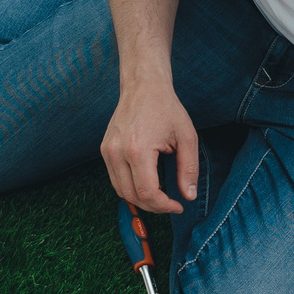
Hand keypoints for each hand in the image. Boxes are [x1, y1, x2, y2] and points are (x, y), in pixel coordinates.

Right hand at [102, 81, 198, 213]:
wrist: (143, 86)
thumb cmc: (166, 108)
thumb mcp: (187, 137)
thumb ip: (188, 169)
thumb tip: (188, 196)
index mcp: (137, 150)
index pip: (147, 192)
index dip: (163, 206)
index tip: (178, 206)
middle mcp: (117, 152)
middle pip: (131, 196)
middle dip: (153, 206)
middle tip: (171, 204)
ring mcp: (107, 151)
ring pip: (120, 190)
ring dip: (141, 200)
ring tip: (160, 197)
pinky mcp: (104, 149)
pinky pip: (115, 179)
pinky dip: (130, 188)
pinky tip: (147, 185)